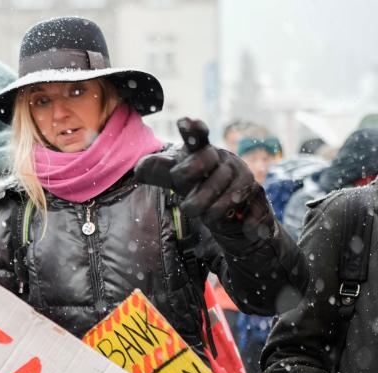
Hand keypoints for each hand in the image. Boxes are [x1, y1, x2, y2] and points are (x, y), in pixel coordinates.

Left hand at [135, 118, 272, 240]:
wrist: (229, 215)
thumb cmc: (196, 189)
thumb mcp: (173, 180)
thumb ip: (154, 171)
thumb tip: (139, 171)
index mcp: (202, 153)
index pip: (196, 139)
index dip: (191, 131)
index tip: (184, 122)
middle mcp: (225, 161)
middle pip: (210, 168)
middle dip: (198, 190)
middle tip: (188, 208)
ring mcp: (244, 177)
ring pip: (231, 192)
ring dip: (214, 210)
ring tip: (205, 217)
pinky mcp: (258, 197)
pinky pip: (254, 210)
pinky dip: (248, 221)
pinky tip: (241, 226)